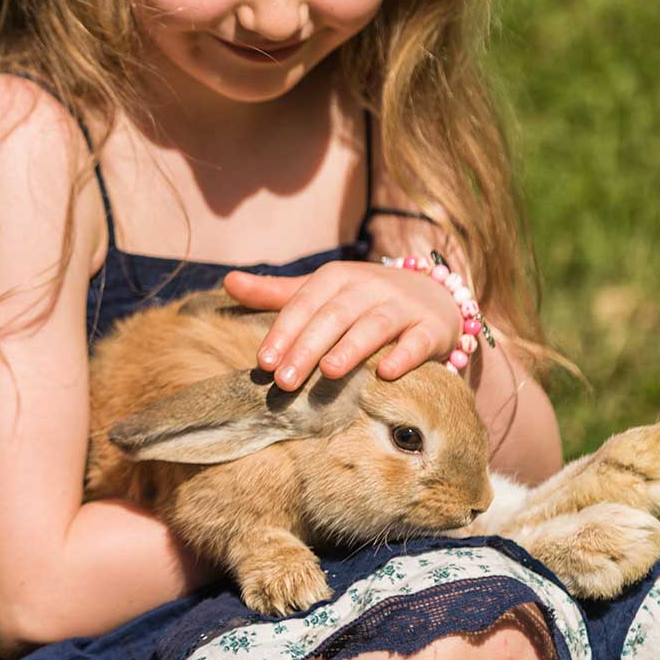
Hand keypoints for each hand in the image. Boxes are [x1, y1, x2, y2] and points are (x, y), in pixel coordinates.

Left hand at [223, 262, 460, 389]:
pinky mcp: (431, 327)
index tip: (262, 362)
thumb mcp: (320, 292)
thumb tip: (228, 281)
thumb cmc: (361, 300)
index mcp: (336, 278)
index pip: (304, 303)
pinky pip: (418, 341)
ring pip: (373, 326)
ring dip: (351, 348)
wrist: (432, 296)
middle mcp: (369, 287)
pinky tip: (386, 373)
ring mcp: (402, 306)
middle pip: (333, 317)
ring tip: (329, 372)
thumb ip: (276, 293)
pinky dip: (403, 355)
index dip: (283, 332)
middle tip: (284, 381)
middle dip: (307, 348)